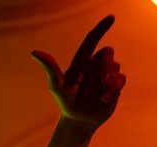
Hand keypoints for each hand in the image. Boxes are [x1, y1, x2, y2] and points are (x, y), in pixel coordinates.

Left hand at [31, 15, 125, 130]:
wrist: (78, 120)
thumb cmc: (65, 102)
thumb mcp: (56, 85)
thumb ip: (49, 68)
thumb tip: (33, 52)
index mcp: (80, 61)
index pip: (92, 39)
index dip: (101, 27)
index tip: (111, 17)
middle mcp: (93, 65)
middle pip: (108, 52)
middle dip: (107, 65)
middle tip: (102, 79)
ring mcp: (105, 75)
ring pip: (116, 65)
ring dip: (111, 80)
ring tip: (103, 93)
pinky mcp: (114, 85)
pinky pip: (122, 78)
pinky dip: (116, 87)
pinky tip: (106, 98)